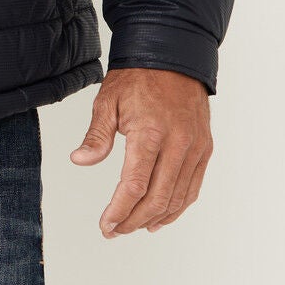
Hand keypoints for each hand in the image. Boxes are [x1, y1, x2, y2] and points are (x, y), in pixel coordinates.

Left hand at [69, 68, 212, 236]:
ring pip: (177, 197)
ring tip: (134, 227)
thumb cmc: (137, 77)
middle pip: (157, 197)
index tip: (106, 225)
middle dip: (133, 219)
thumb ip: (96, 135)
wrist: (172, 55)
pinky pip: (192, 187)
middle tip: (115, 230)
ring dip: (155, 218)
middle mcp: (177, 143)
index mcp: (150, 132)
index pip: (134, 185)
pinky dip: (177, 207)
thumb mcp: (107, 101)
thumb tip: (79, 160)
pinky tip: (161, 217)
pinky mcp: (204, 148)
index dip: (119, 210)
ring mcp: (195, 147)